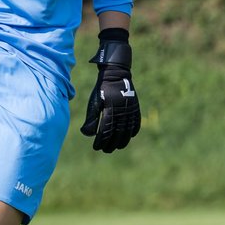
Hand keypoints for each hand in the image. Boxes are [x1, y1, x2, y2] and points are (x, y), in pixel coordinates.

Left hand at [80, 30, 140, 152]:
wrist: (116, 74)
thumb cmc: (102, 89)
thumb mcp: (94, 102)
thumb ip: (92, 119)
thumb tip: (87, 134)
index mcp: (110, 110)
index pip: (105, 131)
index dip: (101, 141)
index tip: (96, 147)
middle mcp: (122, 111)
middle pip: (117, 134)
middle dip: (111, 144)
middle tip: (106, 150)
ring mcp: (130, 110)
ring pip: (128, 130)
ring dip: (122, 140)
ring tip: (117, 147)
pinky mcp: (135, 107)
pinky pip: (136, 122)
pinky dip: (133, 130)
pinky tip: (129, 136)